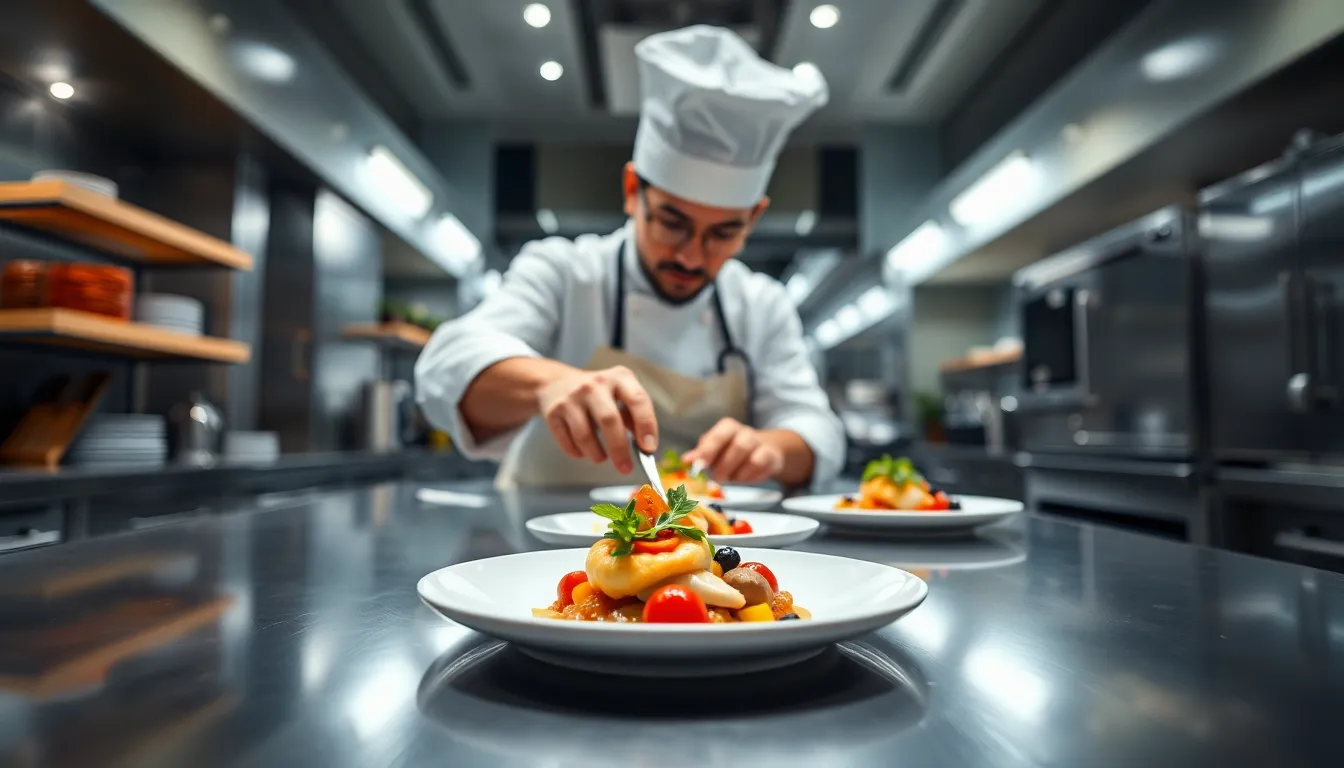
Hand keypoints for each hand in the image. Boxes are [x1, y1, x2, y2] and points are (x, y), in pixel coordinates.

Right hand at [536, 365, 657, 474]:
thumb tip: (645, 446)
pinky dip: (578, 453)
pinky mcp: (553, 412)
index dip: (646, 425)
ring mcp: (571, 397)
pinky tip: (583, 451)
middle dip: (619, 449)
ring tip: (601, 457)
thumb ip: (634, 416)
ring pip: (585, 435)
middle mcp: (595, 384)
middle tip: (625, 468)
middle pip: (609, 420)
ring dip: (596, 454)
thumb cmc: (598, 394)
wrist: (556, 384)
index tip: (649, 448)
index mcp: (619, 377)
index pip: (638, 400)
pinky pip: (568, 442)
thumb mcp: (620, 394)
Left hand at [683, 418, 783, 483]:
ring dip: (737, 472)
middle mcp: (745, 432)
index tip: (699, 465)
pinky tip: (744, 479)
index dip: (708, 450)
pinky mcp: (771, 456)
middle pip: (738, 445)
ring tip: (730, 479)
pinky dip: (750, 476)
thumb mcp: (716, 449)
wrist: (765, 450)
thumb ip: (702, 454)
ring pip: (751, 457)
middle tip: (715, 479)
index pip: (718, 435)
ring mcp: (760, 443)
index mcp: (728, 427)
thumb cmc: (733, 450)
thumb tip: (686, 460)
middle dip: (725, 465)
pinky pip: (761, 466)